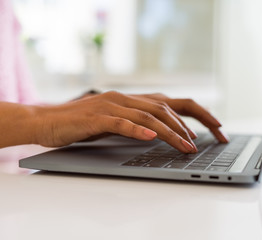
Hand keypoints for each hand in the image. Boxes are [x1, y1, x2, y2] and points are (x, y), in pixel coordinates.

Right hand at [0, 91, 227, 151]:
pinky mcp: (96, 117)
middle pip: (165, 108)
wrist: (48, 120)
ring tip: (185, 146)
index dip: (195, 114)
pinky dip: (137, 129)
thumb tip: (160, 132)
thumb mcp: (115, 120)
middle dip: (189, 125)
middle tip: (206, 140)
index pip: (171, 103)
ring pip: (148, 116)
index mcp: (132, 99)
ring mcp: (111, 106)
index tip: (214, 127)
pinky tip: (150, 136)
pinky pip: (121, 122)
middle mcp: (125, 98)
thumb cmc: (82, 123)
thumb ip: (136, 121)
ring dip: (170, 132)